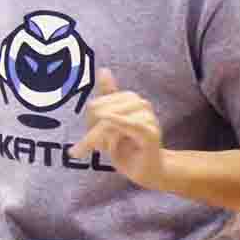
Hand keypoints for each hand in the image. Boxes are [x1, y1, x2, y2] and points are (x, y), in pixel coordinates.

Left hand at [72, 69, 167, 188]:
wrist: (147, 170)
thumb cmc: (127, 146)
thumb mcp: (110, 122)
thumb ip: (106, 98)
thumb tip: (104, 69)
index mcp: (129, 98)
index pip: (95, 105)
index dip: (89, 122)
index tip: (89, 139)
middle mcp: (140, 104)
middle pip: (100, 112)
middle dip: (94, 132)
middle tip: (100, 147)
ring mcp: (147, 118)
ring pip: (109, 122)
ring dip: (103, 140)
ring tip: (110, 149)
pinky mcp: (150, 133)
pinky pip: (131, 125)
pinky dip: (119, 122)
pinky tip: (109, 120)